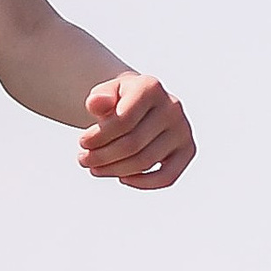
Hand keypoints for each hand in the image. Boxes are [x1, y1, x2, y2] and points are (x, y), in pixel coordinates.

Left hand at [78, 74, 194, 188]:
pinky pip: (167, 176)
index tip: (82, 142)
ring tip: (95, 168)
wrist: (140, 103)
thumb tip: (96, 104)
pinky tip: (122, 178)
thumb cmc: (119, 100)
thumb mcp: (105, 93)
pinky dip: (143, 183)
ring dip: (114, 170)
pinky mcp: (187, 149)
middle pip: (132, 144)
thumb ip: (98, 98)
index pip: (122, 121)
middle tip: (84, 160)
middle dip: (102, 157)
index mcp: (150, 87)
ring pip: (145, 162)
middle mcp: (172, 107)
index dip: (98, 137)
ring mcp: (182, 129)